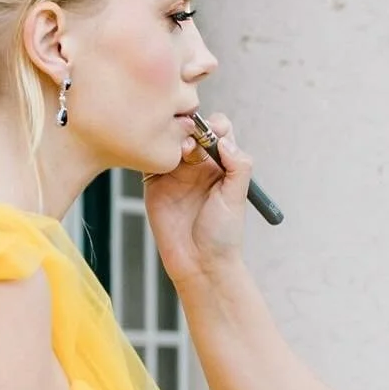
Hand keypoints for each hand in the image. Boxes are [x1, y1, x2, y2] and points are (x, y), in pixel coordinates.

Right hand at [144, 111, 252, 290]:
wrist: (200, 263)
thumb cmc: (223, 234)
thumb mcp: (237, 198)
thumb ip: (238, 166)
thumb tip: (224, 140)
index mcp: (222, 165)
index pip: (219, 130)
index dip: (215, 126)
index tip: (213, 133)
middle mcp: (199, 165)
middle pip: (192, 130)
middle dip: (191, 127)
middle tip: (192, 140)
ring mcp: (175, 172)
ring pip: (170, 140)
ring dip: (172, 137)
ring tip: (179, 151)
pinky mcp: (155, 182)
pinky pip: (150, 158)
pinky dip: (151, 149)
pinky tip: (159, 153)